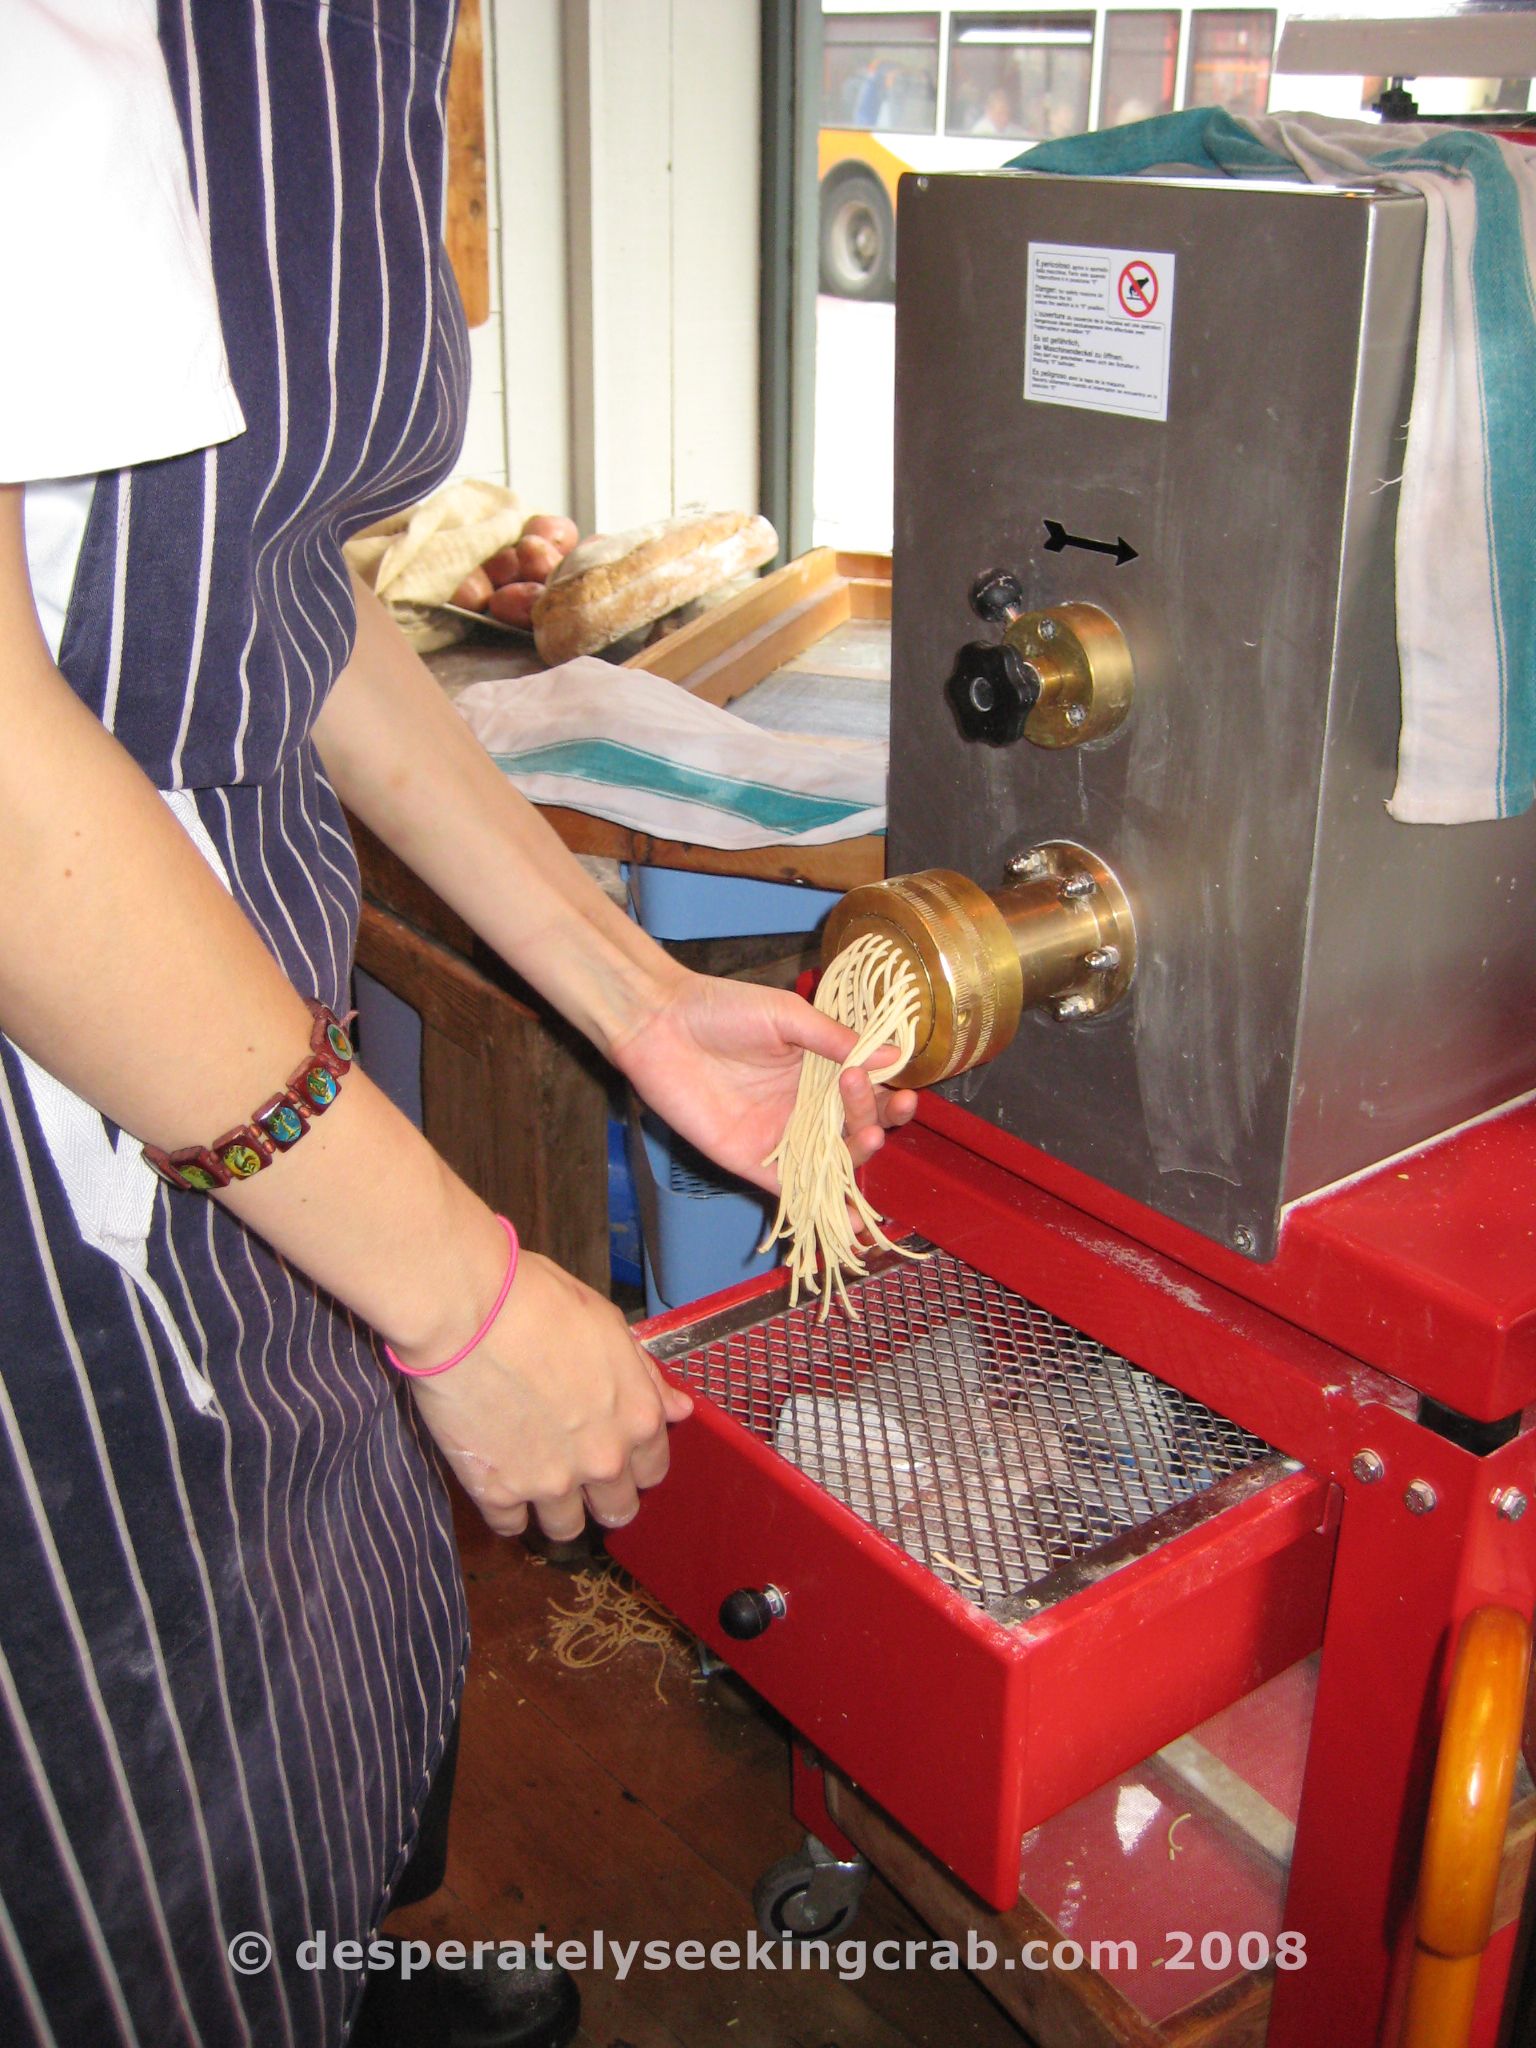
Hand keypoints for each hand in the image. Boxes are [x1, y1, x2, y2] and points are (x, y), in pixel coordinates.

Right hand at [403, 1251, 692, 1538]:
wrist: (468, 1310)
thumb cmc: (539, 1301)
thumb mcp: (609, 1325)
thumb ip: (645, 1377)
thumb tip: (678, 1409)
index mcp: (637, 1417)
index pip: (653, 1469)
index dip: (635, 1461)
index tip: (616, 1451)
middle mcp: (603, 1459)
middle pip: (617, 1509)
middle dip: (603, 1497)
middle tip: (579, 1475)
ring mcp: (551, 1482)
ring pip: (567, 1529)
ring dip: (558, 1510)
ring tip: (539, 1483)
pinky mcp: (498, 1491)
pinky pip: (510, 1527)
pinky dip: (508, 1512)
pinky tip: (501, 1484)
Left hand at [610, 968, 917, 1194]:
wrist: (661, 1025)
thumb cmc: (722, 1009)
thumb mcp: (786, 1016)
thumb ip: (834, 1040)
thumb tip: (892, 1056)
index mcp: (818, 1071)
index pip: (867, 1093)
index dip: (889, 1099)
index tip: (904, 1094)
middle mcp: (804, 1107)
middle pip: (854, 1128)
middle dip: (873, 1121)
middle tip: (863, 1100)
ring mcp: (779, 1136)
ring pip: (830, 1161)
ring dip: (856, 1158)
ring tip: (869, 1139)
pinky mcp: (751, 1160)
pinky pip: (790, 1191)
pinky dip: (819, 1207)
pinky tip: (849, 1217)